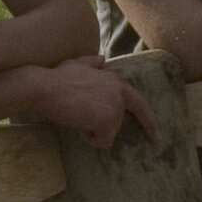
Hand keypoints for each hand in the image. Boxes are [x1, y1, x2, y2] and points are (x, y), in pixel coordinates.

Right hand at [21, 57, 146, 148]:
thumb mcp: (78, 64)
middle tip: (148, 140)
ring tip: (76, 118)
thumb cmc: (58, 78)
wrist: (46, 87)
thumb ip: (92, 63)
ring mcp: (116, 108)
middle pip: (126, 119)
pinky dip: (89, 139)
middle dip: (130, 128)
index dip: (148, 118)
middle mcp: (120, 92)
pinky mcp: (108, 122)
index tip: (155, 133)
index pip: (138, 102)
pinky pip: (102, 142)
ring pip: (109, 132)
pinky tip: (77, 126)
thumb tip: (101, 59)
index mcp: (116, 81)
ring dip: (92, 130)